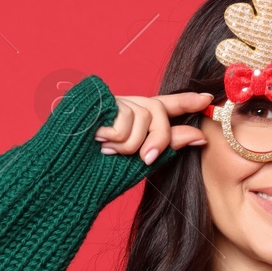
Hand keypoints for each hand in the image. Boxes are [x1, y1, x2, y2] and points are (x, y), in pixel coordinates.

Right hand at [95, 92, 211, 163]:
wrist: (63, 175)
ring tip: (105, 149)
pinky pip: (125, 115)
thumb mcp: (138, 161)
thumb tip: (198, 135)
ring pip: (144, 117)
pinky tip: (95, 138)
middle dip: (158, 140)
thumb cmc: (96, 173)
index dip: (187, 101)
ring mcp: (111, 99)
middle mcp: (125, 105)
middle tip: (143, 158)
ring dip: (129, 143)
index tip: (208, 99)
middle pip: (160, 113)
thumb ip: (167, 145)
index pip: (166, 105)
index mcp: (134, 120)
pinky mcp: (97, 95)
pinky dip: (115, 135)